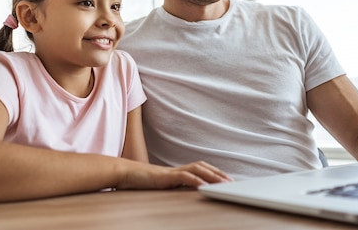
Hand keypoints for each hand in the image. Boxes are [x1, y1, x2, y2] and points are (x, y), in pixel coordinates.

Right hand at [117, 160, 231, 189]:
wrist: (125, 174)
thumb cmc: (141, 181)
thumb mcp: (161, 185)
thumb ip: (172, 186)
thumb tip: (185, 190)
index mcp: (178, 172)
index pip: (201, 169)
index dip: (214, 173)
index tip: (227, 180)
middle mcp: (178, 169)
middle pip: (203, 167)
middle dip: (218, 174)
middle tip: (231, 182)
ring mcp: (172, 171)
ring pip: (197, 169)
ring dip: (212, 175)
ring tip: (223, 183)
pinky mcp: (166, 176)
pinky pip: (183, 176)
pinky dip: (195, 179)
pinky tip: (203, 184)